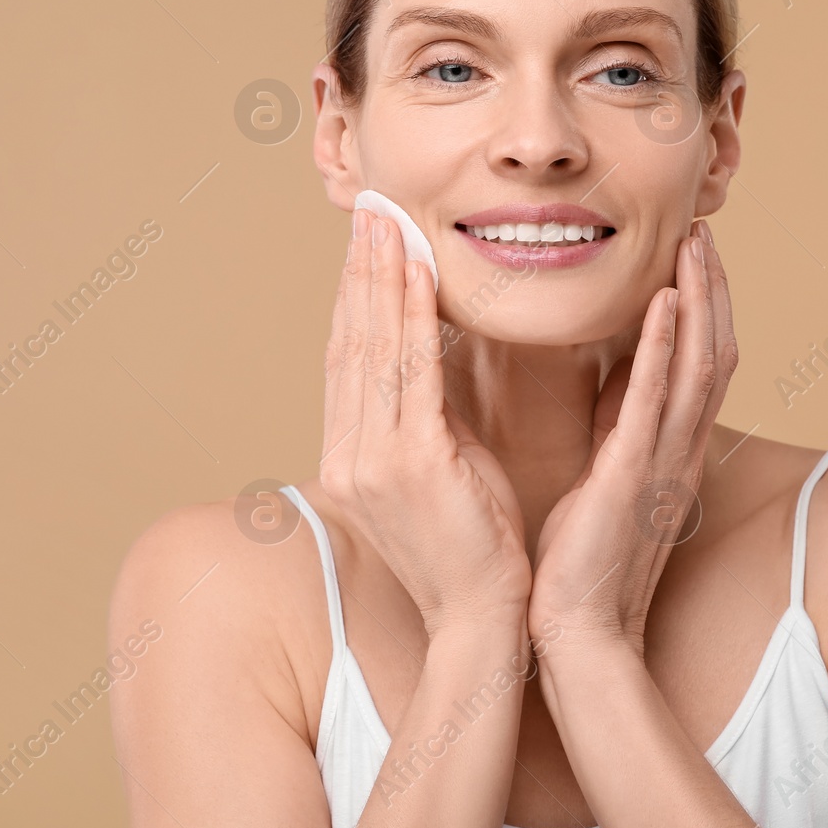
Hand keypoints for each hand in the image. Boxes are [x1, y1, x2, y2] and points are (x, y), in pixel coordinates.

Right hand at [320, 208, 532, 640]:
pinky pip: (409, 371)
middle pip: (349, 342)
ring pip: (372, 346)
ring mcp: (373, 459)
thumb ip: (423, 416)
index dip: (353, 297)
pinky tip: (415, 271)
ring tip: (386, 221)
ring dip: (379, 276)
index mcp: (350, 458)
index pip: (347, 360)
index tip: (365, 244)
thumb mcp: (438, 470)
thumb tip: (429, 359)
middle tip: (368, 209)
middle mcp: (349, 454)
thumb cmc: (471, 546)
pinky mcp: (411, 461)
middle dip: (359, 271)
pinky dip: (410, 314)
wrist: (480, 618)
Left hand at [527, 220, 737, 656]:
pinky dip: (666, 348)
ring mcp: (664, 462)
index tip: (693, 250)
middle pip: (716, 350)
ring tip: (694, 243)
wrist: (576, 630)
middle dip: (713, 286)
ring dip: (700, 299)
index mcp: (672, 447)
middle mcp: (681, 448)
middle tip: (703, 227)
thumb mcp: (607, 472)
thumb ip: (619, 420)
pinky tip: (664, 302)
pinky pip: (656, 403)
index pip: (702, 360)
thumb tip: (619, 368)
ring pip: (700, 364)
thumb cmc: (582, 556)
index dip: (704, 303)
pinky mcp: (633, 478)